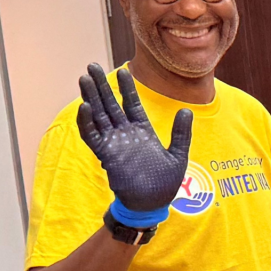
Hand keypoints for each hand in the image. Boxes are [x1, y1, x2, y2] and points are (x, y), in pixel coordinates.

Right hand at [77, 64, 192, 211]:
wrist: (152, 205)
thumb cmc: (165, 184)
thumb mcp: (178, 156)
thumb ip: (181, 133)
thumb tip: (186, 110)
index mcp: (142, 130)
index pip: (131, 103)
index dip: (126, 87)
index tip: (123, 69)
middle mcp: (125, 133)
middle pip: (110, 103)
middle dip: (101, 85)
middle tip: (91, 65)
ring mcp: (114, 143)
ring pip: (99, 115)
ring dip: (91, 97)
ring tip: (84, 78)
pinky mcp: (106, 155)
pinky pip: (93, 136)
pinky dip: (87, 122)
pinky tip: (85, 106)